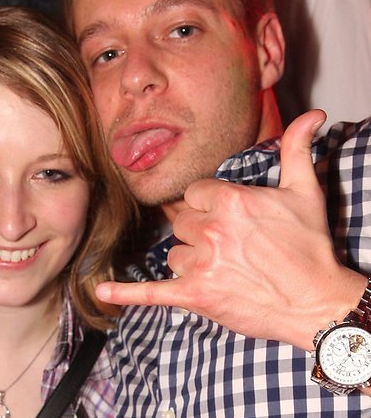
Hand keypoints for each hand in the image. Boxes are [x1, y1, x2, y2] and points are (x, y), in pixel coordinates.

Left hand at [97, 110, 366, 350]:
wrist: (316, 302)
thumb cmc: (310, 248)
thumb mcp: (305, 192)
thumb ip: (298, 150)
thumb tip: (312, 115)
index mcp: (229, 201)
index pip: (195, 194)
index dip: (209, 206)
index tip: (227, 218)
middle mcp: (210, 230)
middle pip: (182, 223)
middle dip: (200, 233)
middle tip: (230, 247)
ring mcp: (200, 264)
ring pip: (173, 254)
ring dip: (190, 261)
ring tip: (223, 270)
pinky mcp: (195, 296)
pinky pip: (152, 292)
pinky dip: (126, 293)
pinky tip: (102, 291)